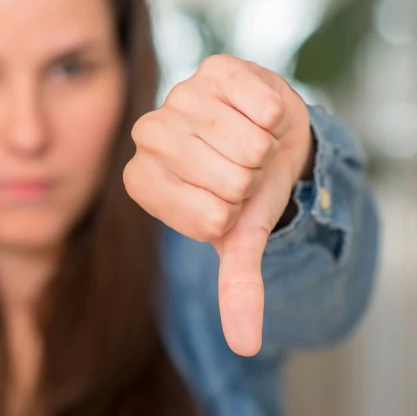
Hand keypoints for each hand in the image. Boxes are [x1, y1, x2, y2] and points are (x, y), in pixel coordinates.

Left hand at [124, 55, 312, 355]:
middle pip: (224, 176)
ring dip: (263, 147)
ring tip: (252, 144)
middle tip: (243, 171)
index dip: (230, 212)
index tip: (227, 203)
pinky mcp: (213, 69)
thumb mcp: (240, 239)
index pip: (204, 214)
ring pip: (241, 139)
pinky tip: (262, 115)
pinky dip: (273, 114)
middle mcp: (148, 136)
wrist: (273, 139)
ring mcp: (178, 98)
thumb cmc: (246, 192)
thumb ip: (238, 288)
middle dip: (248, 181)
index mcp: (142, 181)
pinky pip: (256, 100)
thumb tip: (246, 346)